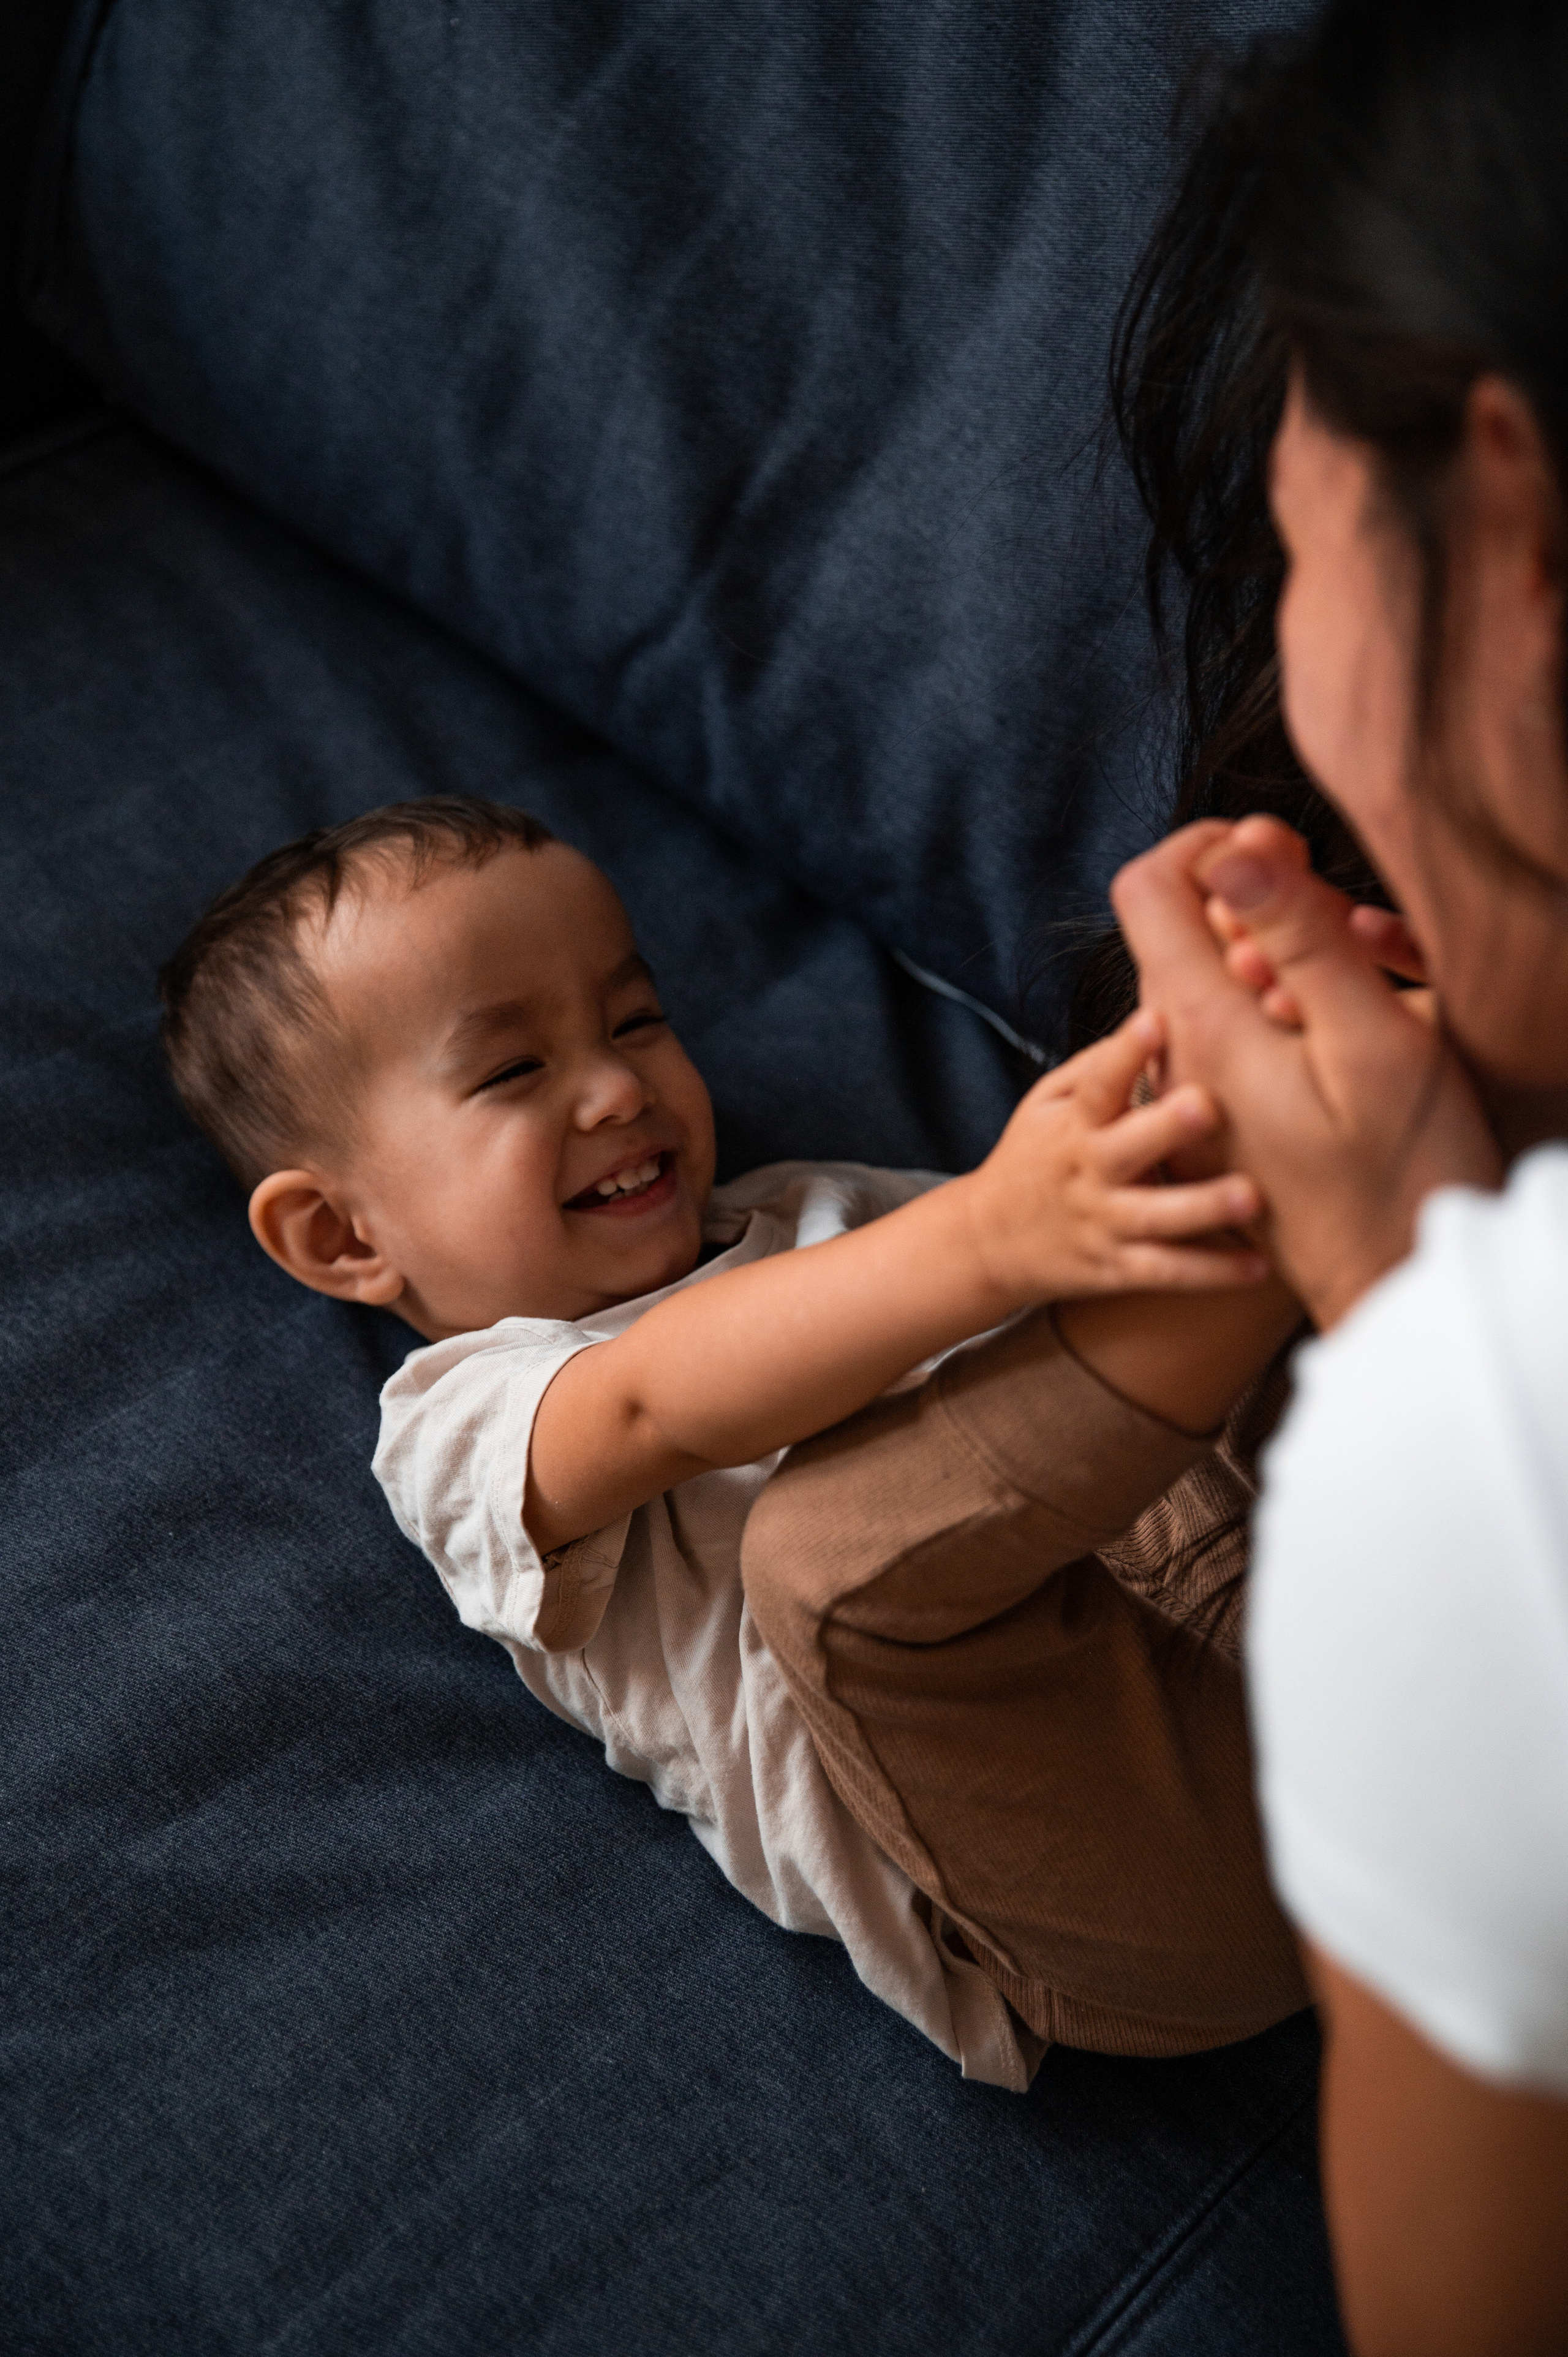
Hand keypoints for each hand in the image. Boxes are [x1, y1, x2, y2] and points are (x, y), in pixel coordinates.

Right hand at [962, 1005, 1270, 1304]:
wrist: (988, 1242)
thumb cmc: (1037, 1157)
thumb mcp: (1045, 1103)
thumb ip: (1097, 1067)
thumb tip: (1160, 1018)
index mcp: (1072, 1122)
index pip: (1096, 1081)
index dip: (1124, 1051)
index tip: (1157, 1019)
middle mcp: (1087, 1171)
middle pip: (1127, 1148)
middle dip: (1168, 1127)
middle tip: (1210, 1105)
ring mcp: (1103, 1223)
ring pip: (1155, 1218)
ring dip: (1204, 1207)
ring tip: (1253, 1196)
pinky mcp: (1117, 1269)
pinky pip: (1168, 1272)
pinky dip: (1213, 1273)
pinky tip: (1261, 1267)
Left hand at [1111, 817, 1501, 1328]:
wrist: (1396, 1288)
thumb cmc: (1400, 1172)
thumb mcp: (1365, 1040)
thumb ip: (1296, 936)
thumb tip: (1231, 846)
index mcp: (1198, 1021)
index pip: (1150, 886)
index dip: (1215, 845)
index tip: (1290, 851)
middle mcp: (1180, 1053)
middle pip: (1193, 930)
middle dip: (1271, 904)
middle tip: (1358, 935)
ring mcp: (1203, 1092)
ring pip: (1227, 981)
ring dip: (1294, 961)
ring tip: (1368, 991)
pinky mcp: (1234, 1123)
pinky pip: (1247, 1038)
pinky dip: (1296, 1015)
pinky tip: (1355, 1039)